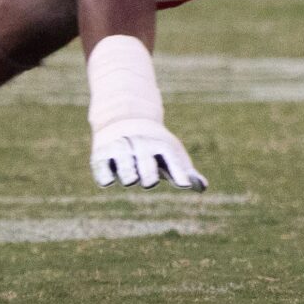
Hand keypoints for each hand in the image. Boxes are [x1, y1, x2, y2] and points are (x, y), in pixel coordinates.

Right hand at [90, 117, 206, 189]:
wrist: (124, 115)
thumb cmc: (153, 145)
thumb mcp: (170, 153)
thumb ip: (184, 172)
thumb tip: (202, 187)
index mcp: (160, 145)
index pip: (171, 159)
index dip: (178, 172)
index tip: (185, 184)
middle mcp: (140, 146)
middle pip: (146, 163)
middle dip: (148, 175)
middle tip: (150, 182)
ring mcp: (120, 150)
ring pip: (125, 167)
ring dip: (129, 176)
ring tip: (131, 179)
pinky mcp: (100, 156)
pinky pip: (102, 170)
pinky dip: (106, 177)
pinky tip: (109, 180)